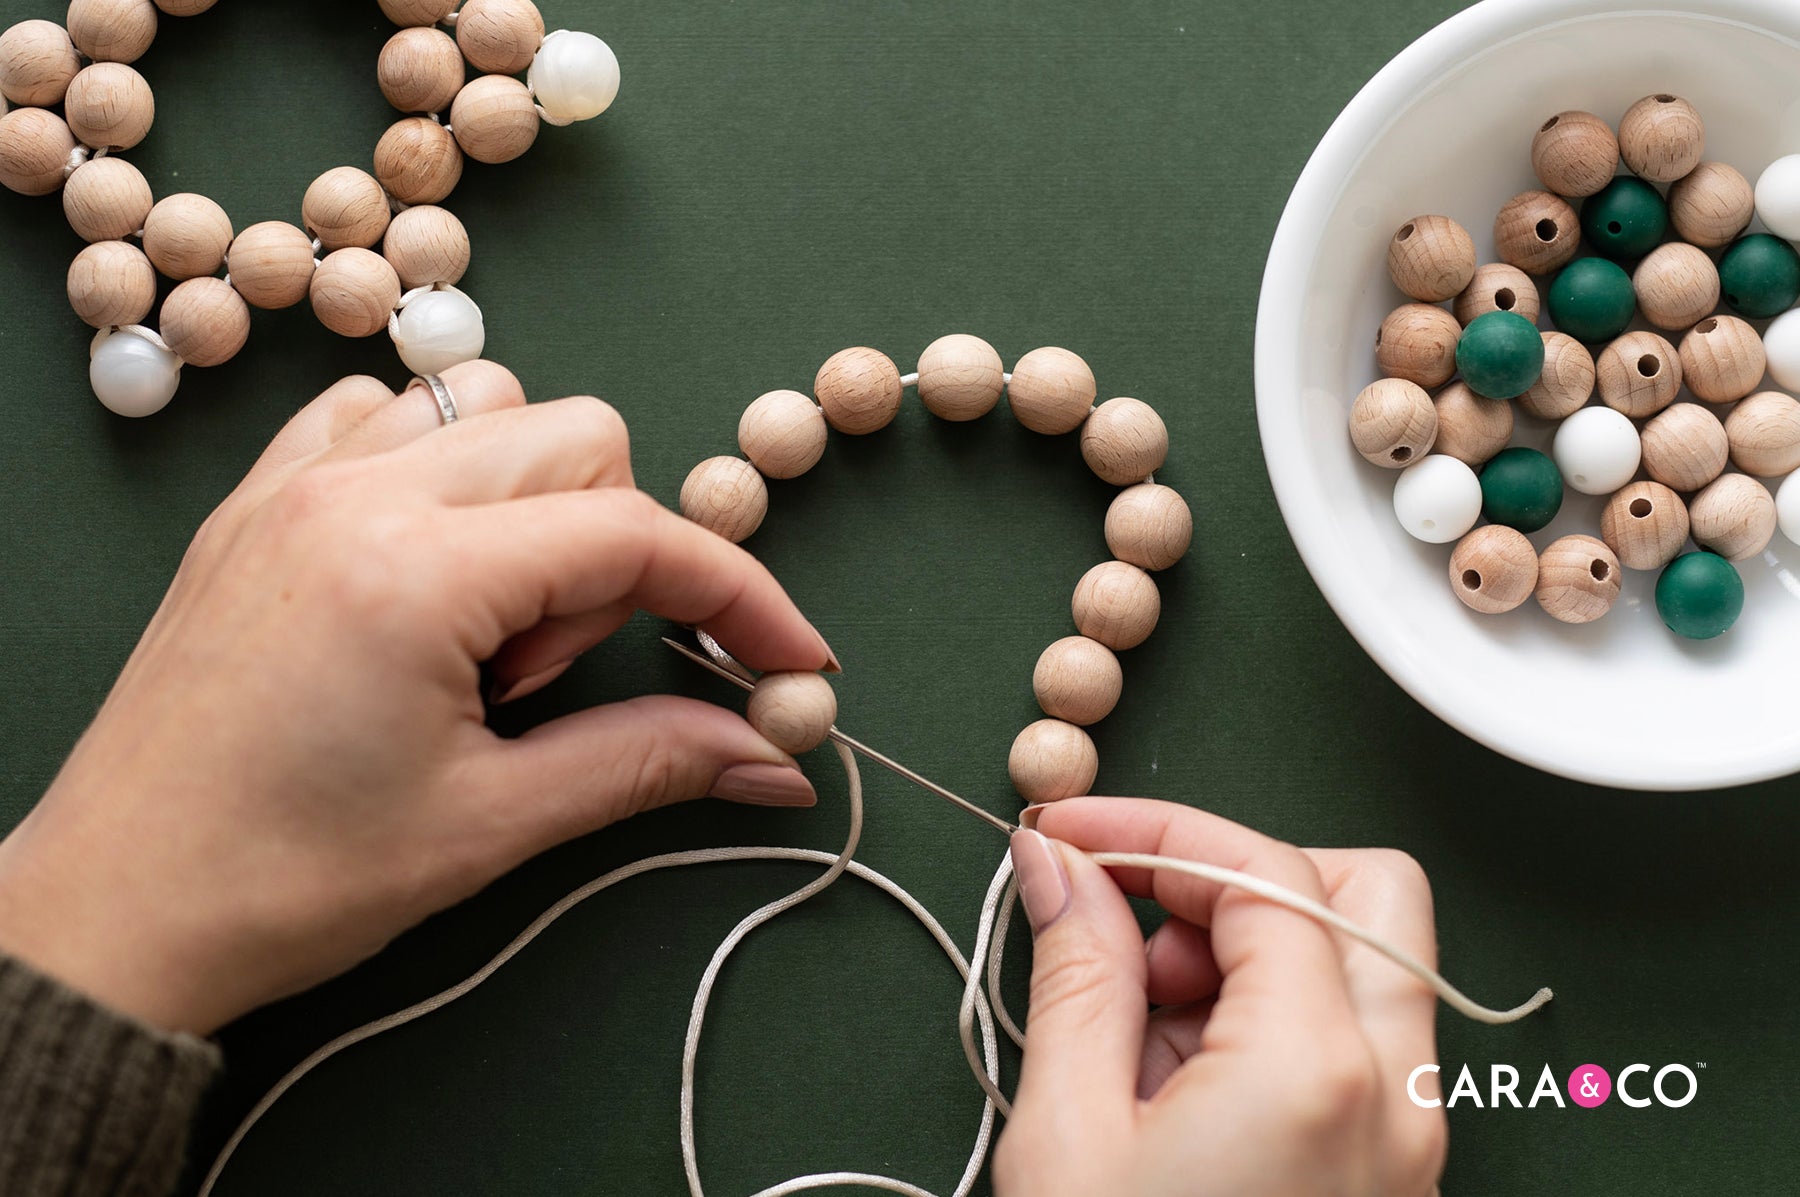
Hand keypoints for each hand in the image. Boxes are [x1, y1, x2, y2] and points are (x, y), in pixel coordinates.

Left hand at [0, 362, 834, 1034]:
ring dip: (532, 500)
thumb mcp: (491, 824)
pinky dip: (440, 466)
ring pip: (487, 405)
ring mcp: (296, 482)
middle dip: (617, 552)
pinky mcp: (254, 501)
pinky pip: (381, 413)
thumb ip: (647, 762)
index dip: (739, 595)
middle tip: (554, 675)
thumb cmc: (286, 881)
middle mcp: (355, 493)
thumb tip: (774, 759)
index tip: (791, 663)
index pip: (635, 533)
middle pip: (579, 438)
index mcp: (416, 573)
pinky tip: (427, 566)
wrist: (113, 915)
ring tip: (484, 627)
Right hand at [994, 799, 1446, 1195]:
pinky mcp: (1393, 1184)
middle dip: (1243, 882)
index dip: (1156, 833)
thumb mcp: (1066, 1137)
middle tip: (1140, 935)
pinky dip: (1271, 1034)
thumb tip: (1059, 864)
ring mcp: (1410, 1150)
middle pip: (1368, 893)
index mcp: (1315, 1073)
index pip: (1267, 871)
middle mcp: (1396, 1103)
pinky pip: (1358, 1056)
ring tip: (1138, 1046)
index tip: (1072, 837)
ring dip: (1251, 963)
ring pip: (1364, 971)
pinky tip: (1176, 1098)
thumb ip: (1075, 976)